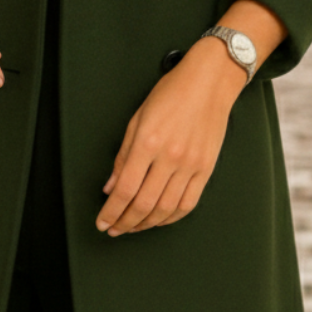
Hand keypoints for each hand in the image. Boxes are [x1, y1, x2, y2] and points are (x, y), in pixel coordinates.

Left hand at [94, 38, 246, 235]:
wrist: (209, 83)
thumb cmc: (171, 94)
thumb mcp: (137, 119)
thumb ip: (123, 157)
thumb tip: (111, 187)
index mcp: (148, 142)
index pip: (125, 189)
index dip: (111, 211)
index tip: (102, 222)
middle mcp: (170, 157)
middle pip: (144, 204)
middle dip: (125, 222)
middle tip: (114, 229)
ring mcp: (191, 165)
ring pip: (166, 209)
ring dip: (146, 224)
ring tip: (132, 227)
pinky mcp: (206, 169)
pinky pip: (188, 204)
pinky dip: (170, 217)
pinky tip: (158, 219)